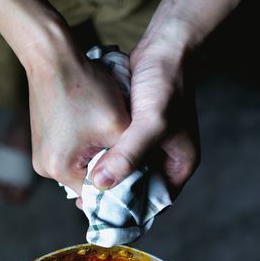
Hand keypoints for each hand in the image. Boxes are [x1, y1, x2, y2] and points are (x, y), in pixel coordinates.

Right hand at [27, 49, 131, 196]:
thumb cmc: (85, 87)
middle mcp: (44, 168)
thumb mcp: (118, 126)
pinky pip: (72, 154)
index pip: (98, 193)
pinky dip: (88, 147)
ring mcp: (41, 155)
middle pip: (88, 182)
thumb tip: (142, 179)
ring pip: (81, 167)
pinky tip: (99, 130)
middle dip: (110, 169)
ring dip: (100, 157)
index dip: (120, 186)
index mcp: (59, 169)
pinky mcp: (43, 142)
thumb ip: (130, 157)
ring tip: (114, 139)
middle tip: (132, 156)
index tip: (139, 176)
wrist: (52, 55)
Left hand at [91, 44, 199, 197]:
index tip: (99, 214)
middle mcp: (167, 161)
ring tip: (79, 185)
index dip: (127, 211)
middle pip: (137, 189)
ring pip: (126, 171)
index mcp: (180, 167)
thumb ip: (127, 156)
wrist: (165, 46)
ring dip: (106, 176)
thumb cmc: (165, 85)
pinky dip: (104, 158)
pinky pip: (118, 153)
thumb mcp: (149, 124)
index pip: (152, 202)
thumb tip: (100, 184)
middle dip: (113, 194)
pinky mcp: (137, 132)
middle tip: (84, 201)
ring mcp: (152, 146)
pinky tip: (82, 162)